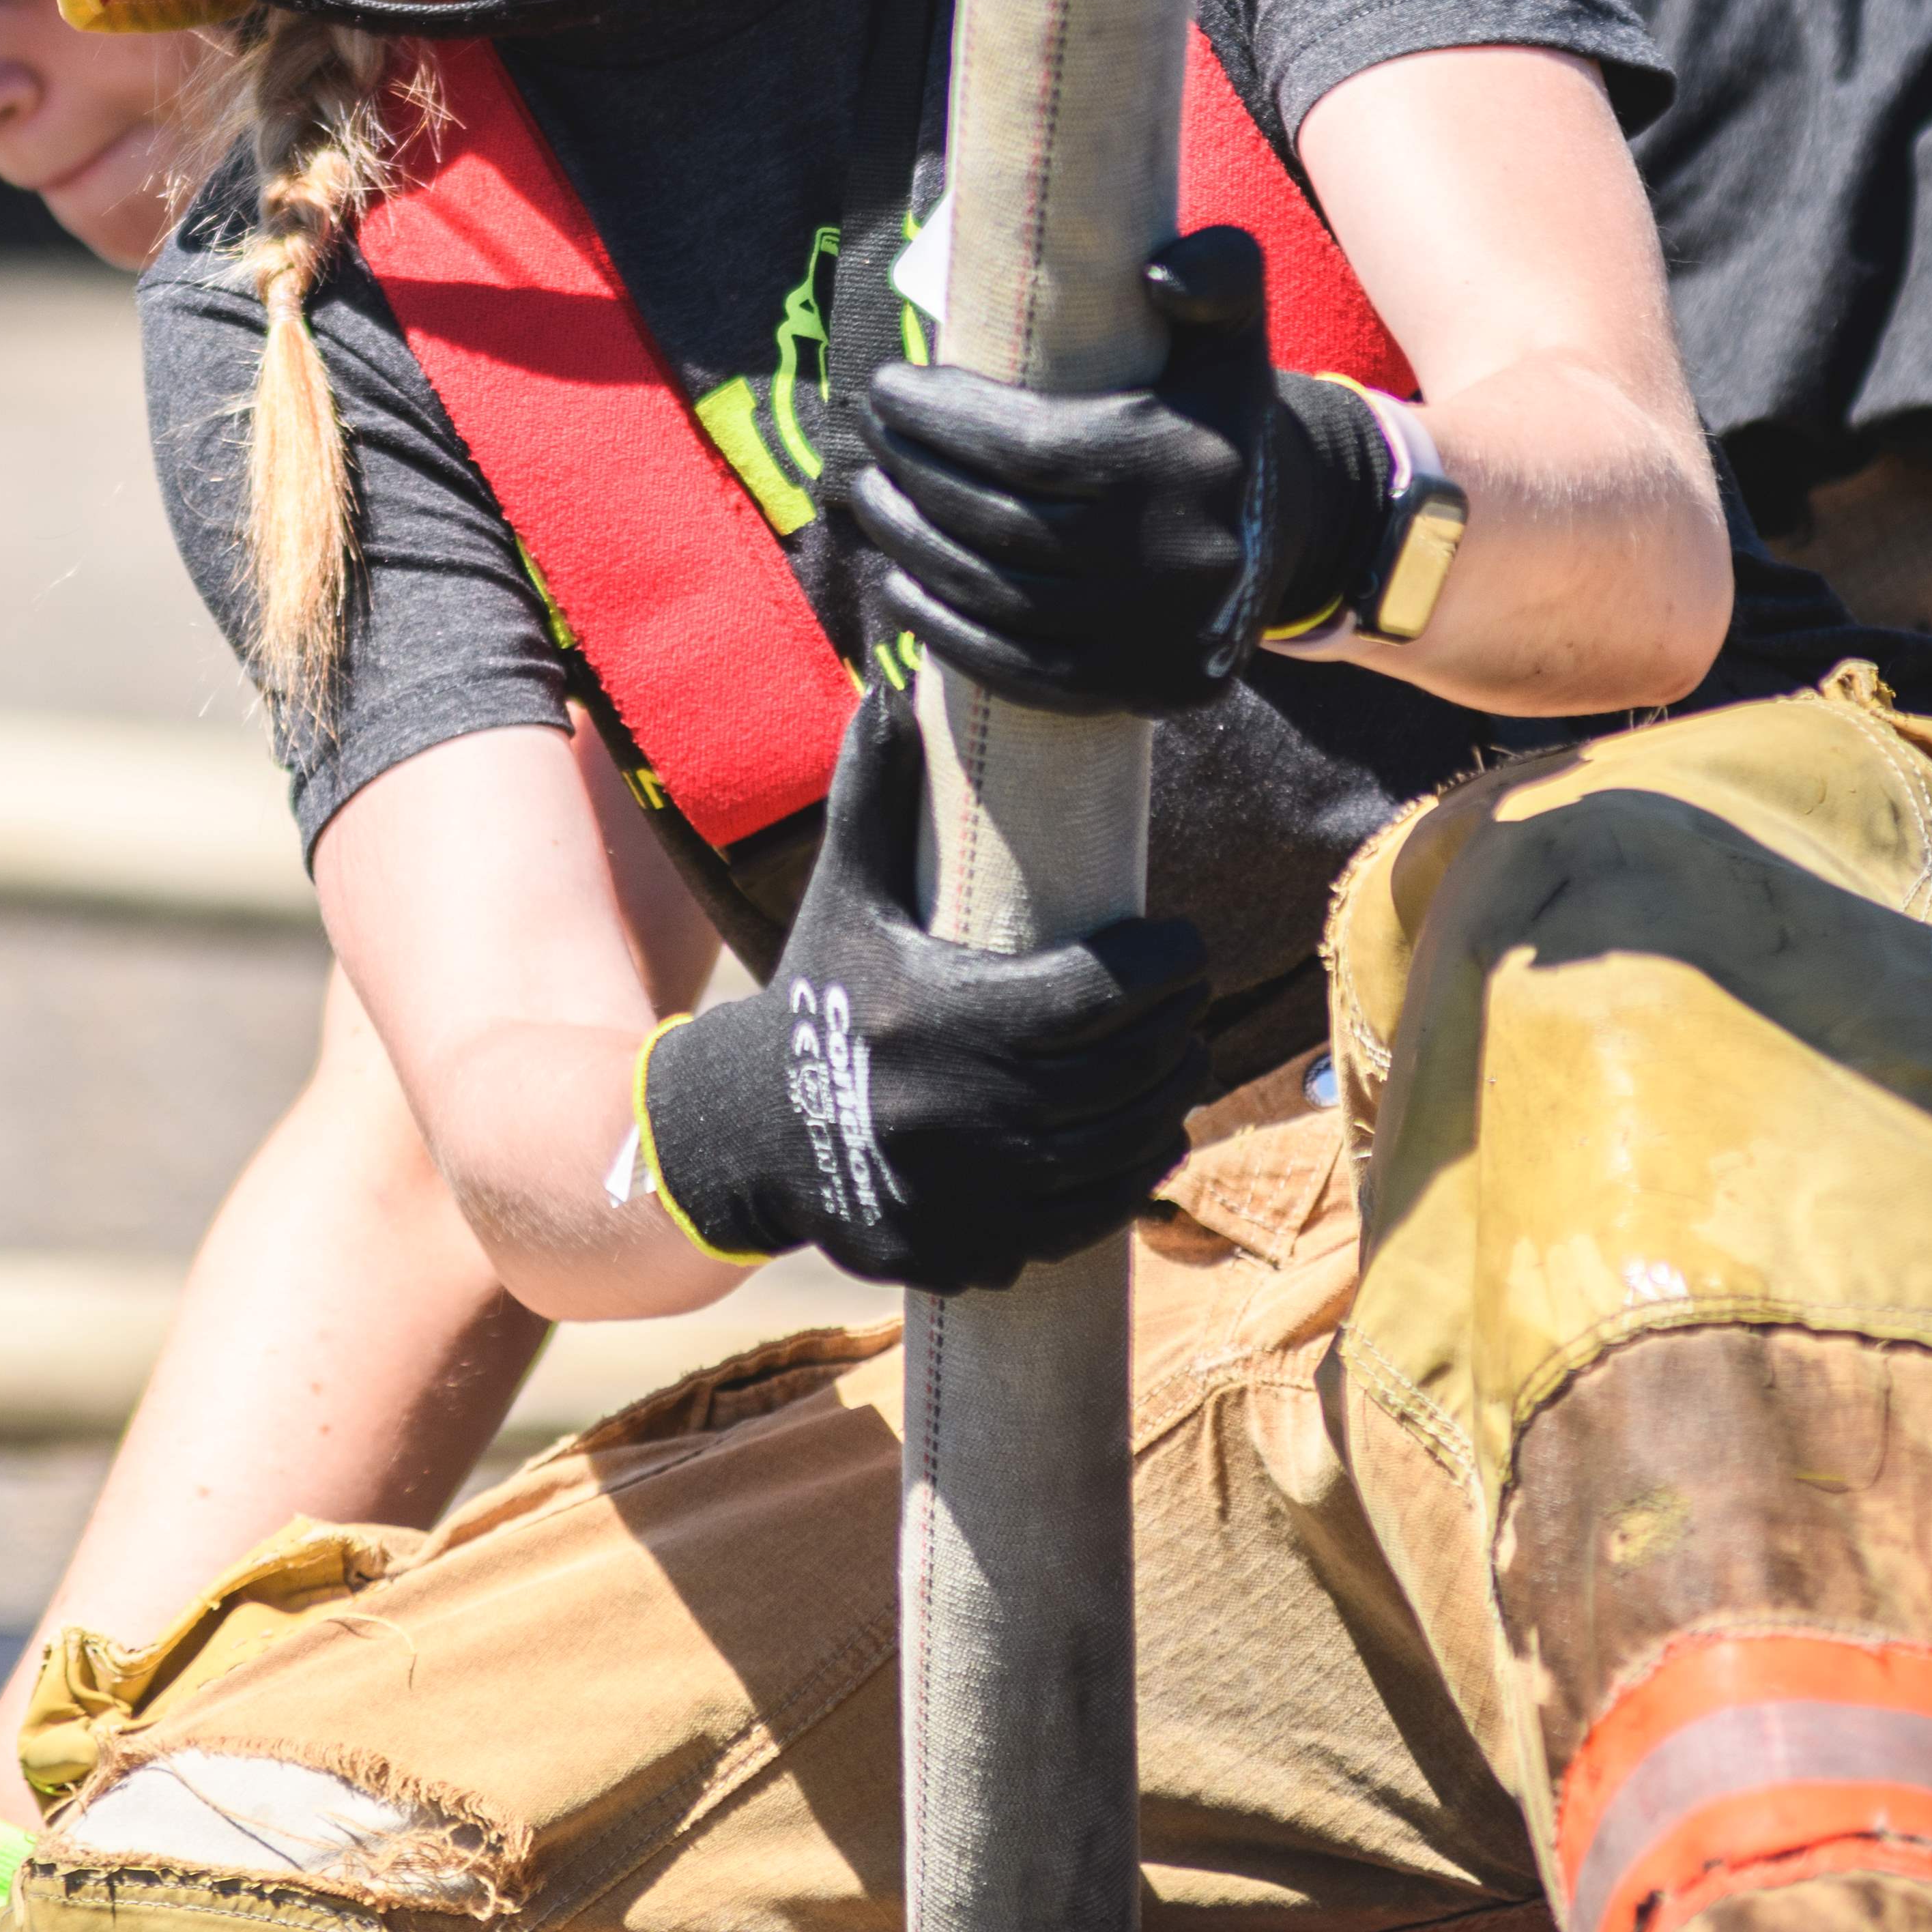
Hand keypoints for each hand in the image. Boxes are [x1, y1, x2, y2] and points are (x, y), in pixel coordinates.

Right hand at [630, 689, 1206, 1292]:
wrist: (743, 1133)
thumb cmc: (815, 997)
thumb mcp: (844, 894)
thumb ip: (875, 793)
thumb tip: (891, 684)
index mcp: (941, 1017)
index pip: (1099, 993)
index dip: (1163, 966)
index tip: (1182, 943)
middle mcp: (957, 1109)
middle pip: (1123, 1074)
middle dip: (1176, 1033)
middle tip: (1188, 1002)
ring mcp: (964, 1190)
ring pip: (1117, 1150)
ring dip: (1168, 1104)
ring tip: (1178, 1063)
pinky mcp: (967, 1247)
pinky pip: (1084, 1218)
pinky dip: (1128, 1178)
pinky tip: (1143, 1139)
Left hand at [837, 230, 1394, 718]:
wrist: (1282, 536)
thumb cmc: (1215, 419)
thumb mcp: (1230, 334)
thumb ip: (1216, 273)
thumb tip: (1158, 273)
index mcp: (1184, 461)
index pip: (1025, 447)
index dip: (939, 418)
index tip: (886, 388)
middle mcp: (1177, 556)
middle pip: (999, 522)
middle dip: (914, 477)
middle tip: (870, 444)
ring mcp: (1159, 634)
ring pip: (997, 596)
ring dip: (911, 548)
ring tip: (871, 501)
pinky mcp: (1142, 688)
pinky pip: (1018, 668)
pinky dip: (943, 629)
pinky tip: (900, 585)